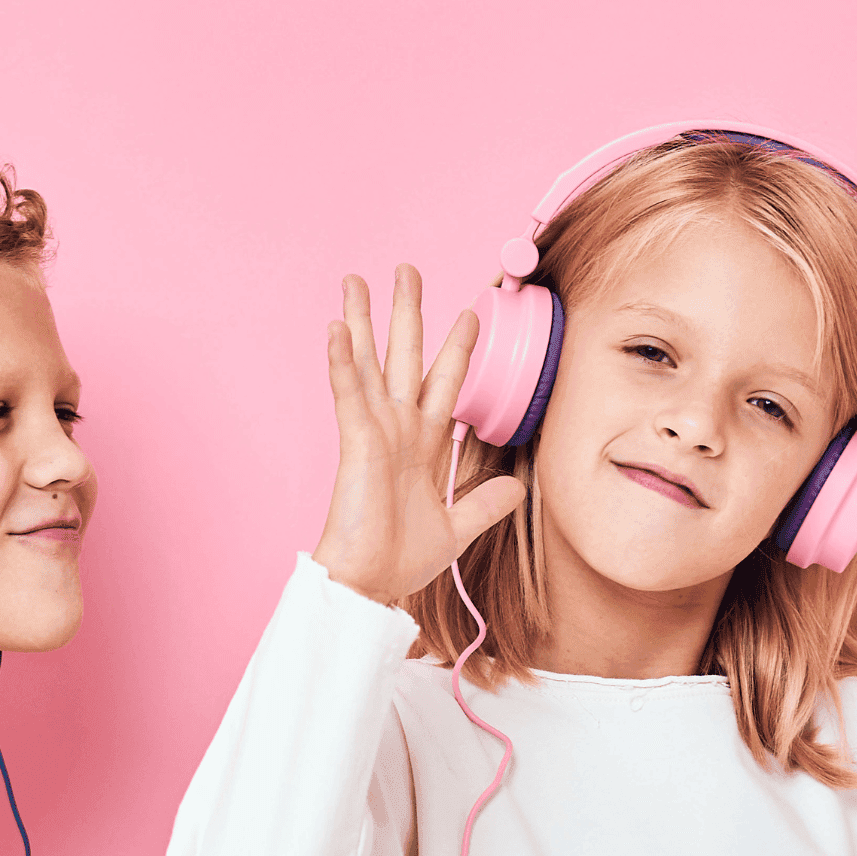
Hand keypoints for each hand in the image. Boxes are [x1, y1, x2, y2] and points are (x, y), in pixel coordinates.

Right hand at [311, 265, 526, 603]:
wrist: (370, 583)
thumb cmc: (401, 559)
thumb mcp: (458, 528)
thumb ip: (486, 503)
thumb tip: (519, 487)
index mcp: (422, 445)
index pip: (443, 384)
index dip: (456, 349)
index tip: (468, 314)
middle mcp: (398, 429)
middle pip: (405, 357)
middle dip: (407, 313)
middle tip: (406, 271)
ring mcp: (375, 431)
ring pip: (370, 362)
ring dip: (363, 320)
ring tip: (357, 280)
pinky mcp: (357, 441)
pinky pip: (349, 392)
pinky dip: (343, 360)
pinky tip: (337, 328)